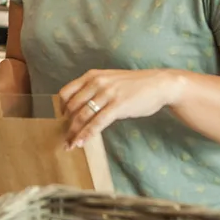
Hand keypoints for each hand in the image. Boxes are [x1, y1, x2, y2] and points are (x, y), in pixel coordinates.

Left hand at [59, 69, 185, 149]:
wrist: (159, 84)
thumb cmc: (135, 85)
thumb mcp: (110, 80)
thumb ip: (95, 89)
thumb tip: (80, 107)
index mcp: (92, 76)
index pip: (66, 92)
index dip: (60, 108)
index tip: (62, 119)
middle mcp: (97, 82)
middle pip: (72, 106)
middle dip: (66, 124)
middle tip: (65, 137)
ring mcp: (107, 94)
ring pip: (82, 116)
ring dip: (74, 133)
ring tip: (70, 144)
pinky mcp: (117, 106)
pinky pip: (97, 122)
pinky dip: (87, 134)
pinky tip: (82, 143)